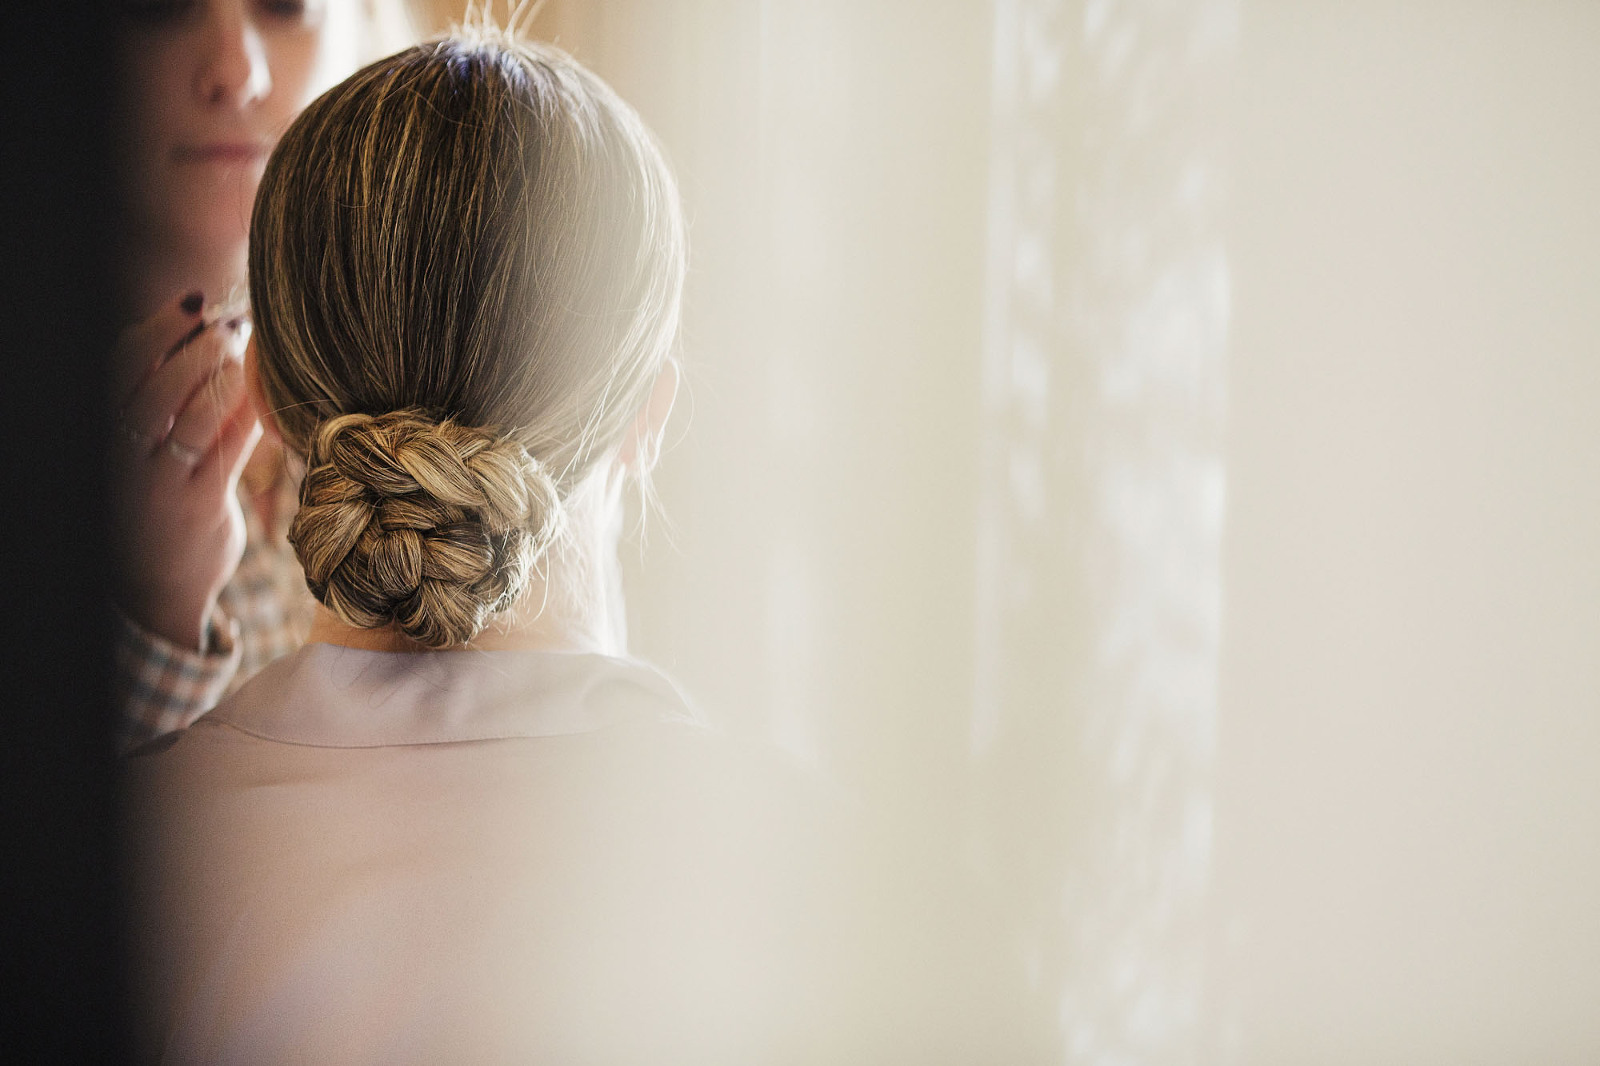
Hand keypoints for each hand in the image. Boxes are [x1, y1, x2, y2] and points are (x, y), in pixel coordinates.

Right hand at [111, 293, 263, 650]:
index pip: (121, 367)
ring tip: (249, 355)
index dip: (157, 328)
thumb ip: (158, 400)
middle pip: (155, 384)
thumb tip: (198, 330)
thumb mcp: (140, 451)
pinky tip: (265, 397)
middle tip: (233, 325)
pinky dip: (246, 418)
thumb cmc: (154, 502)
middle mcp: (126, 456)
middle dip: (197, 345)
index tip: (195, 302)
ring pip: (190, 416)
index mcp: (108, 434)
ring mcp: (160, 483)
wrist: (152, 587)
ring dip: (225, 377)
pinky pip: (225, 452)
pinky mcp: (198, 507)